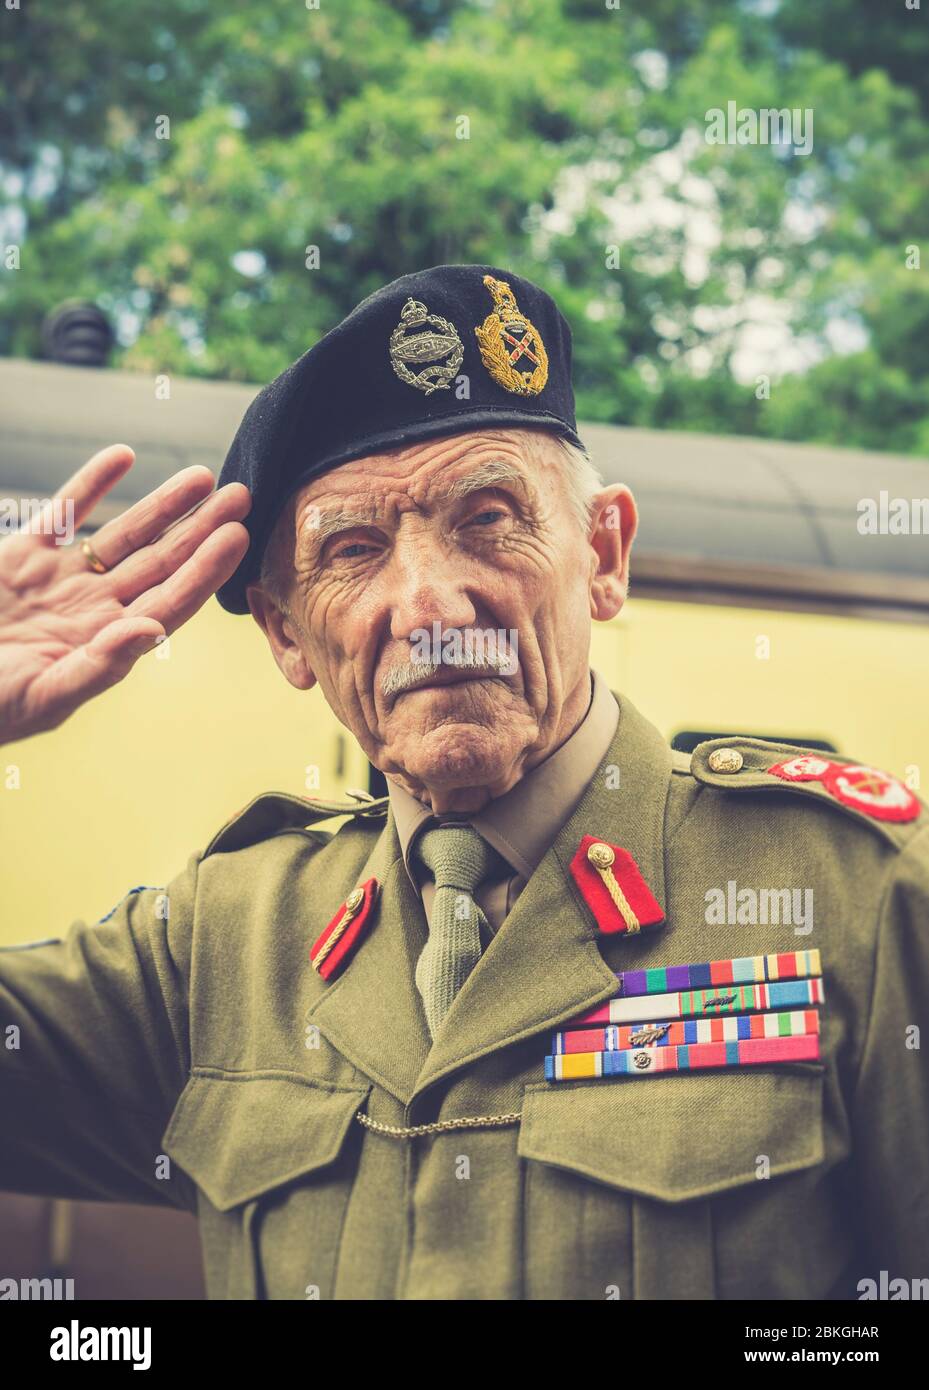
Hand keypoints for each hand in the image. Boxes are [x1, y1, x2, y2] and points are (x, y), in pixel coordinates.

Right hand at [0, 444, 249, 744]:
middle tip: (242, 495)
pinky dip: (91, 483)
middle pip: (160, 561)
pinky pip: (64, 511)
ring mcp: (60, 578)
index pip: (170, 599)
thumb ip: (100, 664)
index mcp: (105, 642)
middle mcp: (92, 607)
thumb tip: (155, 631)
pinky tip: (123, 456)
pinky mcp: (21, 554)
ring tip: (202, 477)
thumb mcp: (44, 695)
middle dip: (200, 529)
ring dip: (162, 505)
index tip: (237, 536)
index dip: (205, 568)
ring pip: (122, 533)